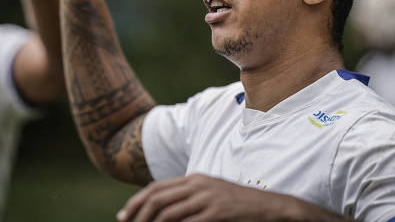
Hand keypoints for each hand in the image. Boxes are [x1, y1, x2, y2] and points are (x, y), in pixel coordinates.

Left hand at [117, 174, 302, 221]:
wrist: (270, 207)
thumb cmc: (239, 205)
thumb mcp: (212, 194)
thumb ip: (190, 197)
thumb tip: (163, 208)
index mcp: (195, 178)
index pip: (157, 188)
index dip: (136, 202)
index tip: (124, 217)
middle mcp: (198, 185)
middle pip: (157, 199)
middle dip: (137, 215)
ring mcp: (208, 198)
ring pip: (167, 214)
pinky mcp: (217, 213)